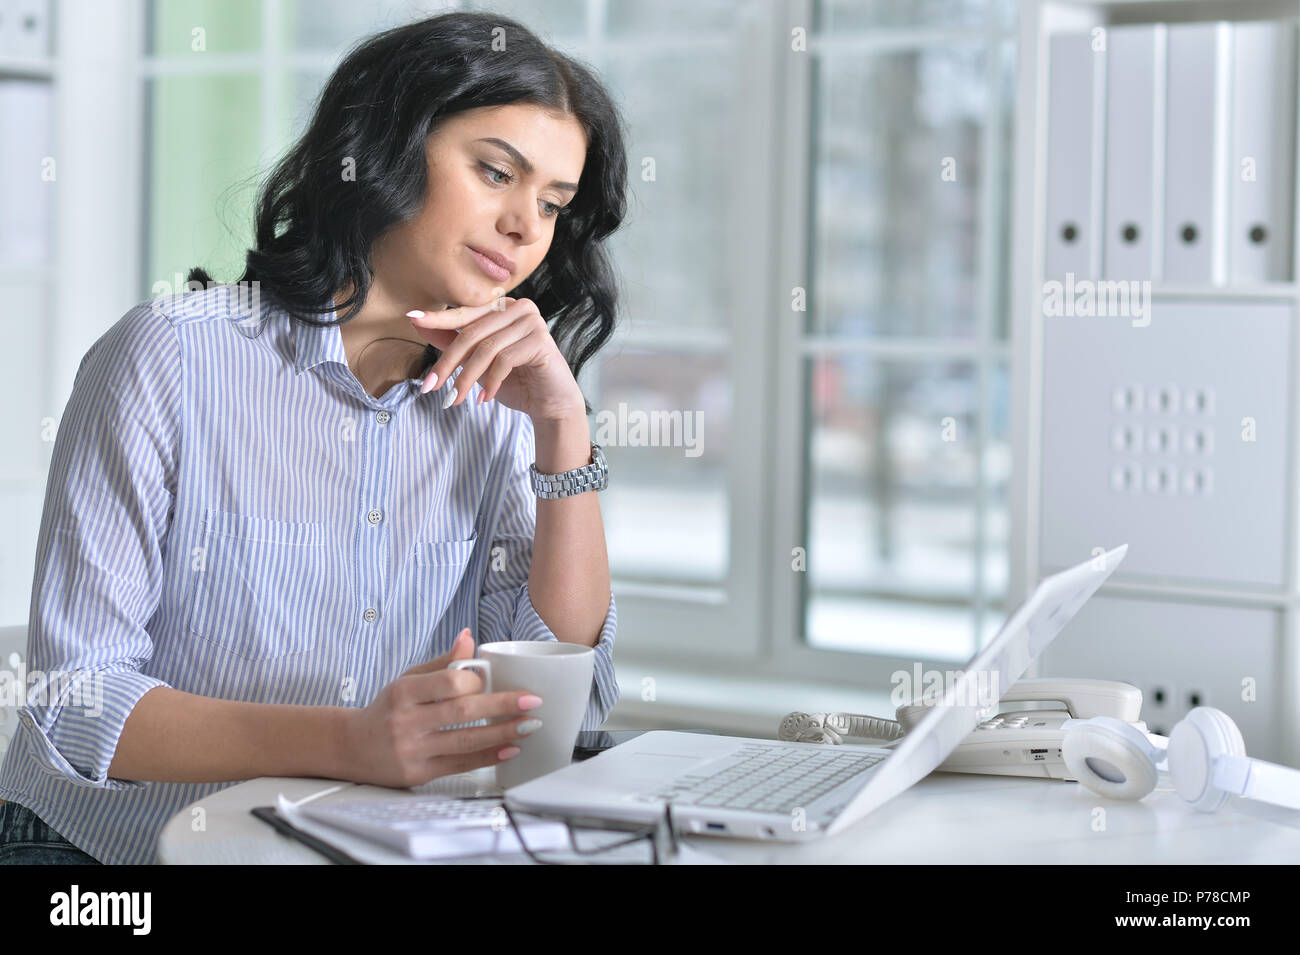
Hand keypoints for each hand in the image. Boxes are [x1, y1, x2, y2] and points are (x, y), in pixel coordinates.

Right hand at [341, 627, 543, 788]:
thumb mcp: (408, 678)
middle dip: (503, 706)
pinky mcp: (418, 773)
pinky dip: (488, 757)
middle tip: (532, 701)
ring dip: (502, 733)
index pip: (448, 683)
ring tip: (528, 725)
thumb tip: (469, 637)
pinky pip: (460, 764)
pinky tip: (509, 748)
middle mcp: (406, 721)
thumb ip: (442, 662)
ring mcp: (412, 750)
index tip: (500, 681)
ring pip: (465, 742)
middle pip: (463, 713)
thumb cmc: (387, 708)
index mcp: (404, 692)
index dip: (478, 682)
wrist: (352, 746)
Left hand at [406, 295, 585, 422]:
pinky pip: (504, 359)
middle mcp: (519, 308)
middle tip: (430, 387)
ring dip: (466, 378)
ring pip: (486, 348)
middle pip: (472, 333)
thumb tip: (417, 322)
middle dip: (448, 363)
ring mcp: (532, 322)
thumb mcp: (477, 363)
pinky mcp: (541, 340)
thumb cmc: (514, 381)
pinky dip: (490, 382)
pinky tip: (485, 399)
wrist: (549, 404)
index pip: (465, 313)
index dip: (438, 319)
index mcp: (503, 307)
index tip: (411, 318)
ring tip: (455, 399)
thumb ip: (452, 342)